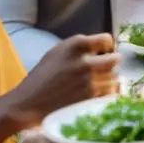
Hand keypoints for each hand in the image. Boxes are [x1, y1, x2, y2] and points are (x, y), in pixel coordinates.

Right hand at [5, 34, 120, 128]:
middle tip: (103, 70)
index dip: (107, 47)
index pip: (107, 39)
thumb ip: (79, 48)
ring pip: (115, 77)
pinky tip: (95, 95)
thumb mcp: (57, 52)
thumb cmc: (41, 77)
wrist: (28, 103)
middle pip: (115, 59)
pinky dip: (106, 94)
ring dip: (108, 81)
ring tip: (96, 85)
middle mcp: (86, 60)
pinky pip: (110, 93)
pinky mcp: (91, 98)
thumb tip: (101, 49)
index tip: (103, 52)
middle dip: (110, 64)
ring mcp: (90, 80)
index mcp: (76, 44)